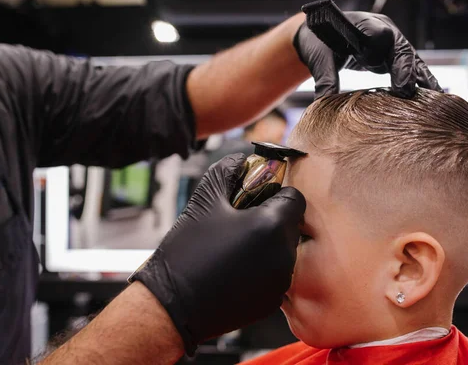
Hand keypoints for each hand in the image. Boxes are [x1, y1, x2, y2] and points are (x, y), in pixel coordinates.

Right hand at [128, 154, 305, 354]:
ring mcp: (280, 282)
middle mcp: (283, 255)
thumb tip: (244, 161)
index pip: (295, 198)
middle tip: (238, 223)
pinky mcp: (272, 302)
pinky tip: (233, 269)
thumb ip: (228, 171)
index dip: (274, 194)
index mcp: (271, 226)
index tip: (253, 199)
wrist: (172, 305)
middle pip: (290, 224)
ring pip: (283, 250)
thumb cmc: (186, 252)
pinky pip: (275, 274)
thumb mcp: (205, 200)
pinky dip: (261, 268)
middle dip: (270, 219)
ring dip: (266, 243)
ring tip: (233, 248)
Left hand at [294, 11, 442, 97]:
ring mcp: (390, 43)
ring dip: (421, 78)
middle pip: (401, 48)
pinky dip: (418, 81)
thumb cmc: (319, 41)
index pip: (378, 31)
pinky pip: (409, 68)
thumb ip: (325, 77)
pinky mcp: (392, 56)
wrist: (319, 35)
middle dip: (406, 70)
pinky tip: (431, 96)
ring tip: (433, 97)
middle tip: (406, 92)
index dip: (386, 47)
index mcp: (362, 25)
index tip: (386, 62)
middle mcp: (382, 31)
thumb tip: (323, 102)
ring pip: (410, 60)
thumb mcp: (319, 58)